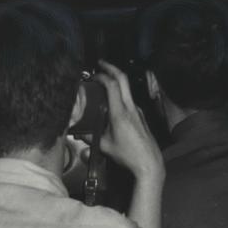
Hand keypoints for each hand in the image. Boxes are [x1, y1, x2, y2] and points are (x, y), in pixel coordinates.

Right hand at [94, 60, 163, 182]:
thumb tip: (78, 134)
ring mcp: (137, 110)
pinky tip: (113, 101)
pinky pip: (130, 99)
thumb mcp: (105, 146)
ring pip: (127, 88)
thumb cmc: (129, 155)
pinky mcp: (141, 116)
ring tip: (105, 81)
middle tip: (101, 64)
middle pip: (123, 79)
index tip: (93, 75)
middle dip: (111, 67)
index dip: (102, 75)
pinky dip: (120, 94)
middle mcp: (130, 108)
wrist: (149, 163)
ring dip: (116, 81)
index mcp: (120, 113)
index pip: (112, 85)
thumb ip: (90, 138)